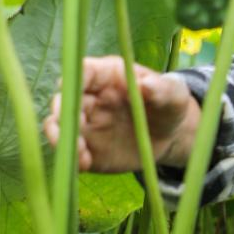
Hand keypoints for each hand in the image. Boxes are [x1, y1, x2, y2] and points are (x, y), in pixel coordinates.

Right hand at [43, 57, 200, 173]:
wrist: (170, 136)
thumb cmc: (170, 104)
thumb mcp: (173, 94)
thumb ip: (161, 88)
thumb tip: (146, 84)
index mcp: (107, 76)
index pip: (83, 70)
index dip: (74, 77)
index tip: (69, 86)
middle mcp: (89, 97)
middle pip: (64, 99)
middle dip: (63, 110)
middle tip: (77, 126)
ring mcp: (86, 124)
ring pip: (59, 126)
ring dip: (60, 136)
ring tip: (79, 150)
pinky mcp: (87, 149)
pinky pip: (71, 153)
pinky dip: (72, 158)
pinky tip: (85, 164)